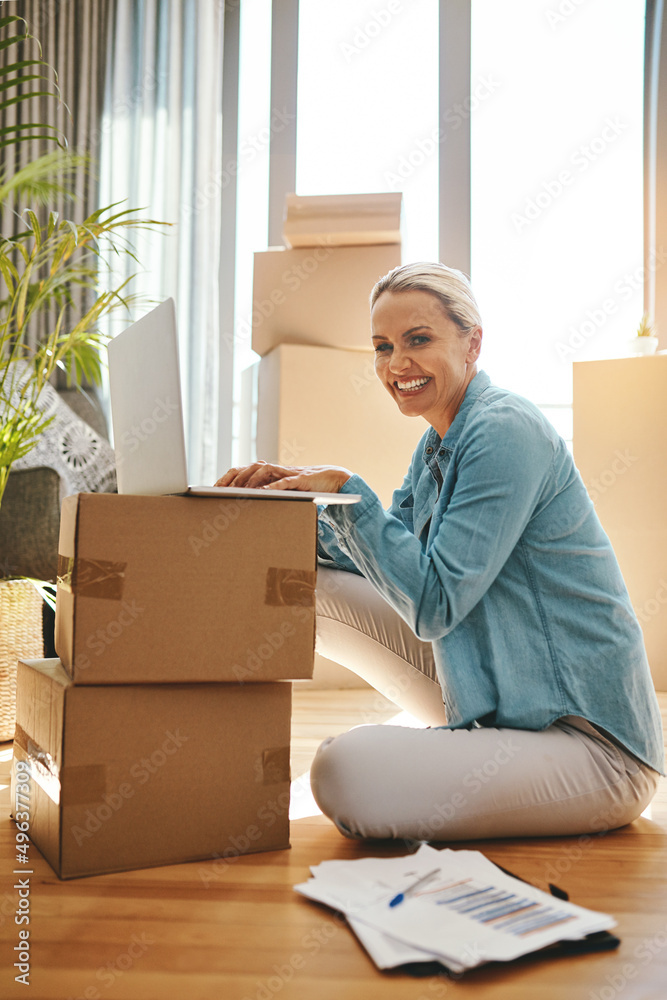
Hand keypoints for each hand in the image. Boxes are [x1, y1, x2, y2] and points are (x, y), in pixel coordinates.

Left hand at [215, 460, 351, 492]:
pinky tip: (264, 493)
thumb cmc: (305, 488)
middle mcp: (276, 469)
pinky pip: (285, 481)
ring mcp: (288, 472)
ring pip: (265, 470)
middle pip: (250, 468)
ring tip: (239, 491)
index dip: (227, 477)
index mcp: (270, 472)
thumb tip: (245, 508)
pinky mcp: (301, 479)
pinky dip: (274, 486)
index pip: (243, 469)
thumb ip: (267, 495)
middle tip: (219, 490)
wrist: (332, 480)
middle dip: (234, 478)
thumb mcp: (283, 493)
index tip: (212, 488)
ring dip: (250, 480)